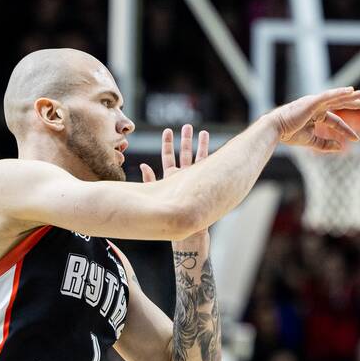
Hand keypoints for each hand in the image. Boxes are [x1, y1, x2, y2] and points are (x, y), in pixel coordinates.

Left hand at [141, 124, 210, 249]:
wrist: (189, 234)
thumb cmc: (170, 218)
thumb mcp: (157, 197)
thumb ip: (150, 181)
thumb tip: (143, 165)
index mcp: (171, 178)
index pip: (168, 157)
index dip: (168, 144)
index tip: (168, 130)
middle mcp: (184, 178)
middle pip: (185, 154)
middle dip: (186, 140)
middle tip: (188, 126)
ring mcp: (196, 182)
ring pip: (198, 160)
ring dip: (200, 146)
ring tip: (203, 132)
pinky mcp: (206, 187)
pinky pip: (209, 171)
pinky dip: (211, 160)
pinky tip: (217, 150)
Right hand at [268, 87, 359, 152]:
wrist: (275, 130)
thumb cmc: (289, 134)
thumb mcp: (311, 141)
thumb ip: (325, 144)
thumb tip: (341, 148)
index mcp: (317, 114)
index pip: (336, 121)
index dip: (347, 130)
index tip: (357, 139)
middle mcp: (318, 106)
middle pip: (342, 103)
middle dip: (358, 104)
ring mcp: (316, 102)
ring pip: (339, 97)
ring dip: (355, 95)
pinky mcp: (312, 101)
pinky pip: (329, 95)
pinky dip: (340, 92)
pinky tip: (351, 91)